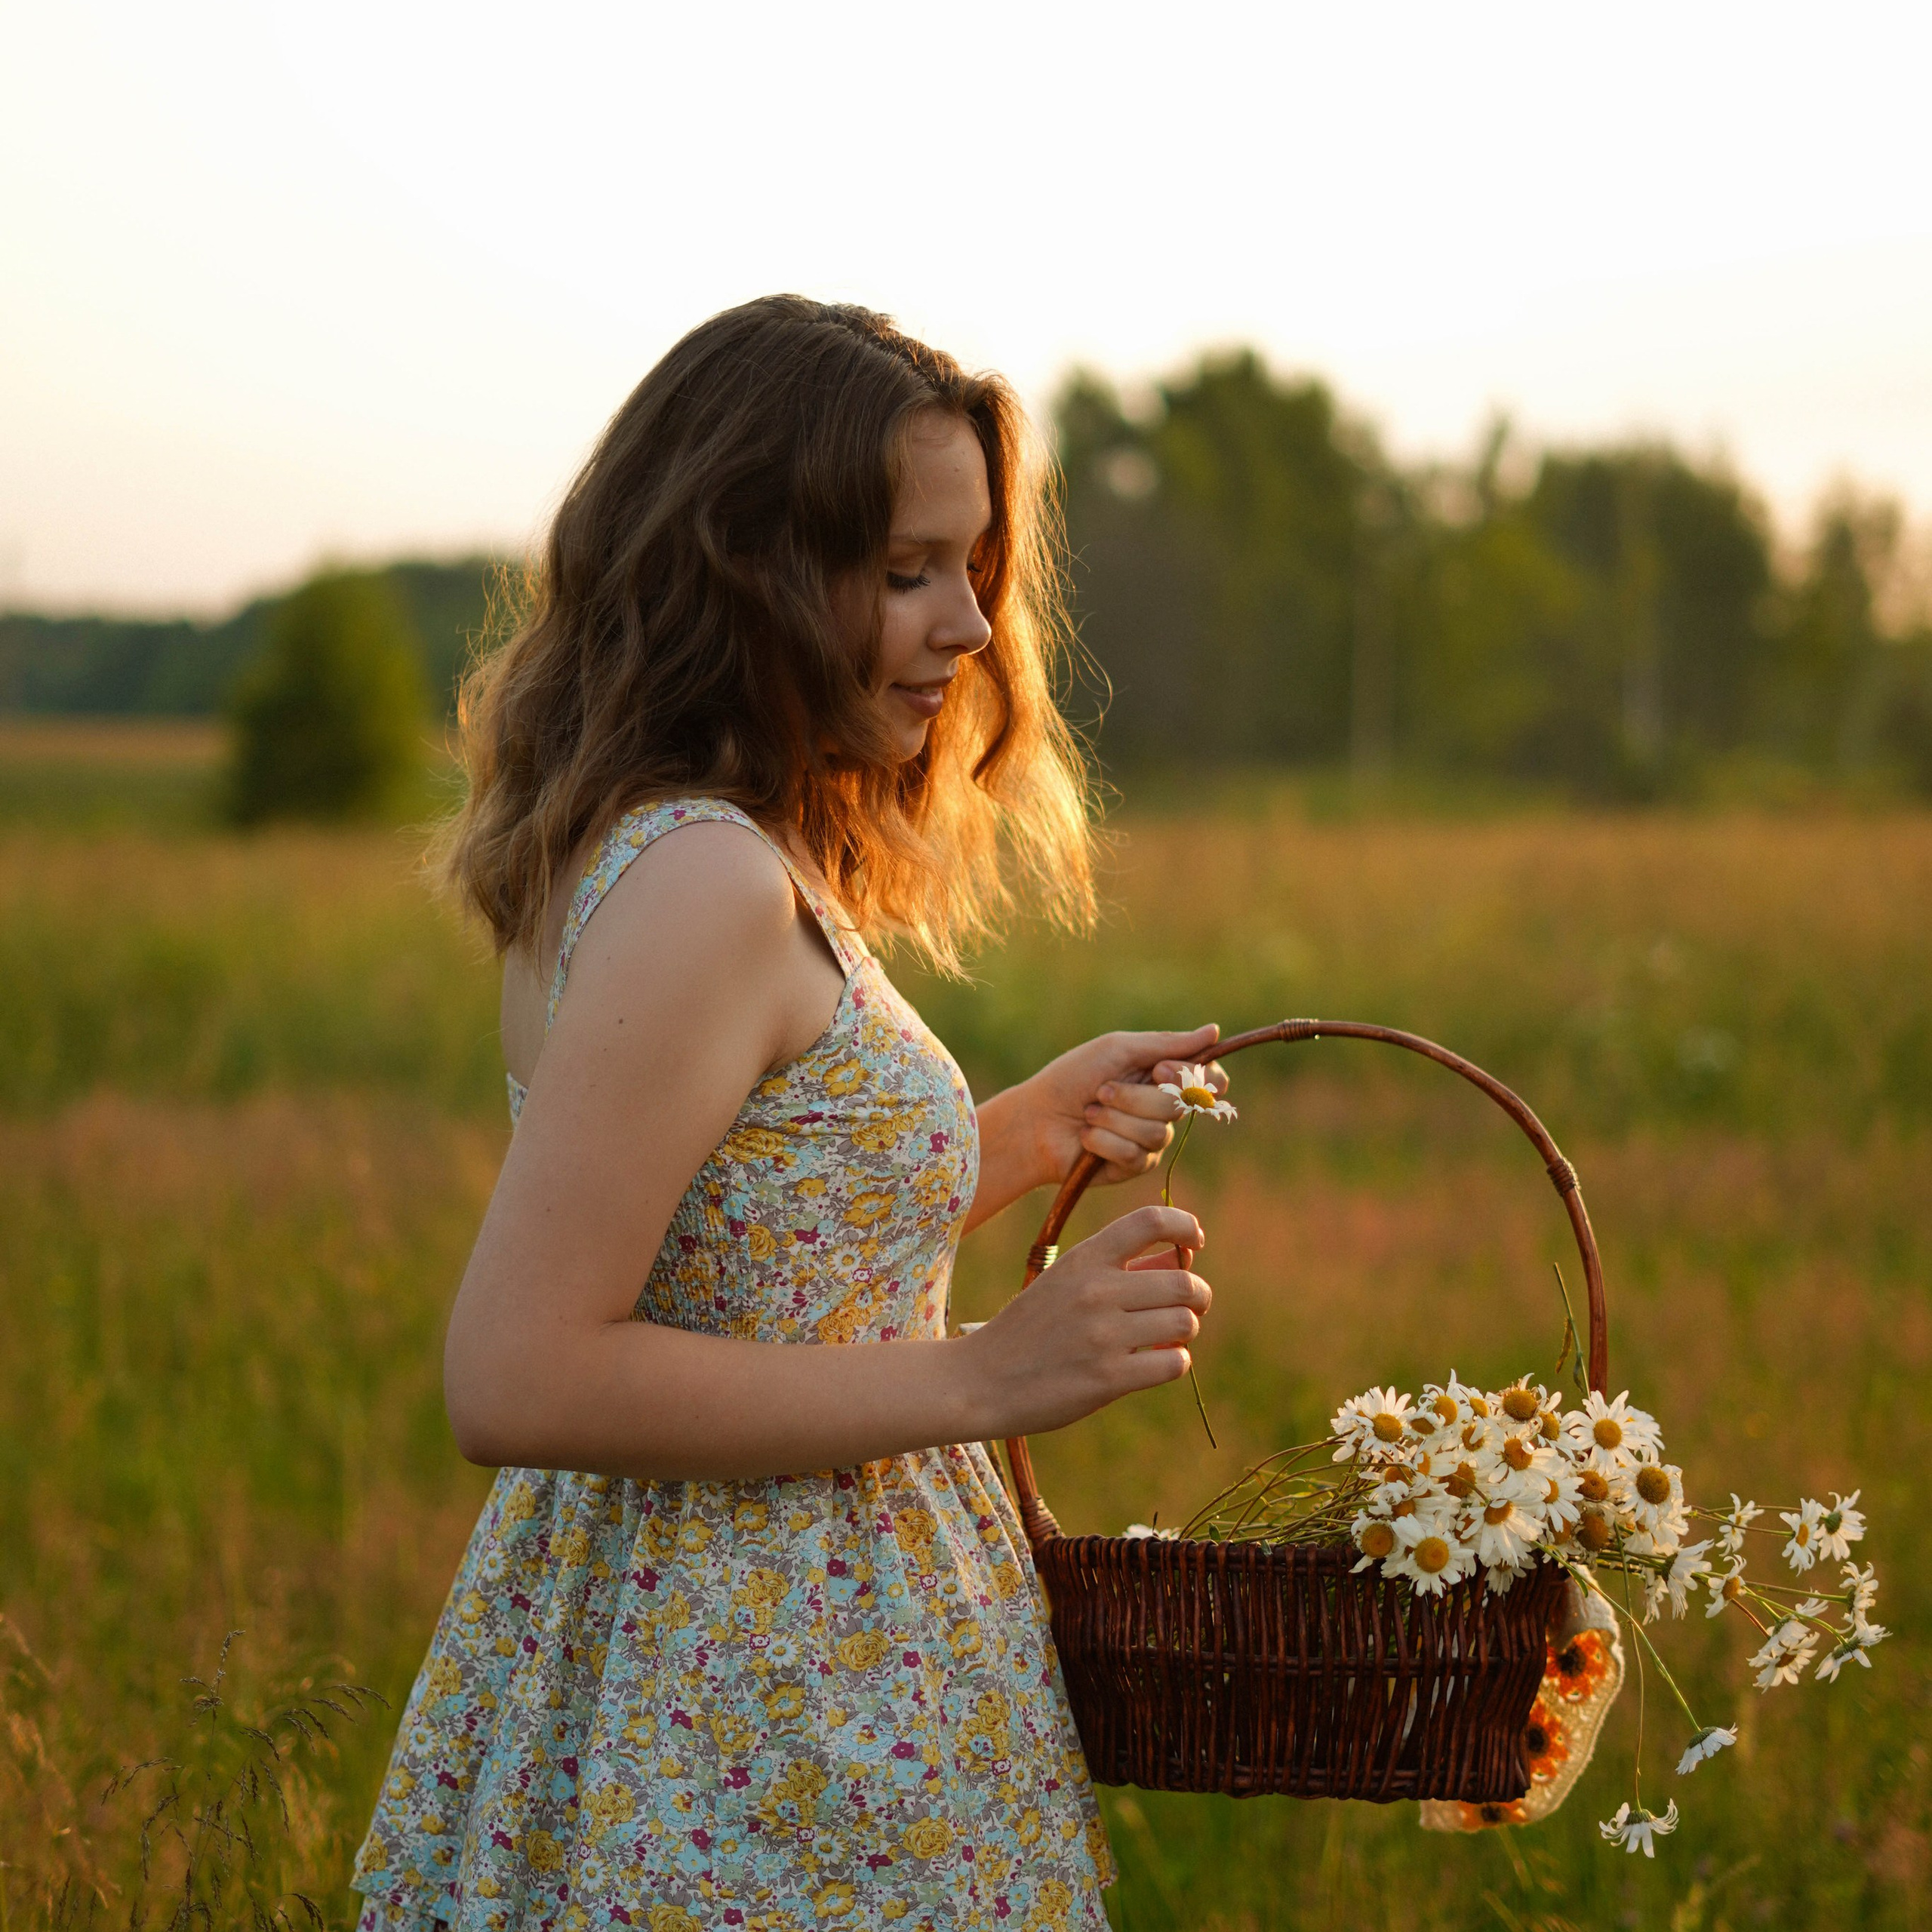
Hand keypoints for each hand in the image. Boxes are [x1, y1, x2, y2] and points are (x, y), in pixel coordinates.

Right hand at [960, 1205, 1211, 1436]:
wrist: (981, 1379)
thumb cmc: (1031, 1328)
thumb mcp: (1065, 1281)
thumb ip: (1121, 1268)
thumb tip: (1182, 1257)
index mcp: (1083, 1258)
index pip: (1150, 1221)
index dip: (1185, 1225)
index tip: (1194, 1242)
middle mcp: (1095, 1290)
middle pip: (1184, 1281)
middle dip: (1198, 1295)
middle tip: (1191, 1307)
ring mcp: (1102, 1336)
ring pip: (1185, 1323)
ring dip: (1187, 1331)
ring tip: (1169, 1337)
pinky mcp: (1107, 1379)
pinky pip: (1174, 1363)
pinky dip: (1175, 1362)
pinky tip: (1157, 1363)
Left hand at [1021, 1023, 1228, 1187]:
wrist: (1035, 1119)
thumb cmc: (1072, 1078)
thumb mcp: (1117, 1050)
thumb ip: (1166, 1044)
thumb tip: (1214, 1032)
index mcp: (1162, 1075)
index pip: (1209, 1080)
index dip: (1199, 1079)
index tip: (1161, 1070)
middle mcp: (1163, 1108)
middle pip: (1180, 1105)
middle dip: (1135, 1096)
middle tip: (1102, 1089)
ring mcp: (1151, 1139)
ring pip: (1157, 1131)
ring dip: (1114, 1118)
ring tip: (1088, 1113)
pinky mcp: (1134, 1166)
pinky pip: (1136, 1154)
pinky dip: (1103, 1141)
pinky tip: (1085, 1137)